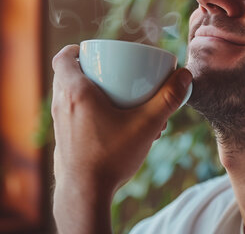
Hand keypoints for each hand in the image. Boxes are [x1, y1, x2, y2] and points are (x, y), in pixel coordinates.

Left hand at [51, 44, 191, 233]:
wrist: (85, 195)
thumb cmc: (110, 157)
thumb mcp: (145, 125)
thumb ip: (167, 99)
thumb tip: (184, 76)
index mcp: (75, 92)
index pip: (63, 58)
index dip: (75, 50)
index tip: (92, 52)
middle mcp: (61, 105)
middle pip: (69, 75)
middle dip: (93, 72)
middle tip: (116, 76)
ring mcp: (60, 124)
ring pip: (73, 98)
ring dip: (94, 95)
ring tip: (123, 106)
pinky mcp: (63, 140)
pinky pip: (75, 117)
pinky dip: (91, 114)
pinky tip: (117, 129)